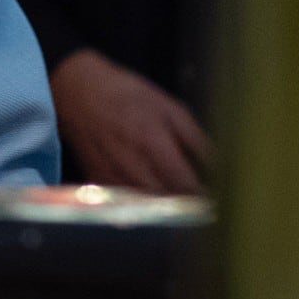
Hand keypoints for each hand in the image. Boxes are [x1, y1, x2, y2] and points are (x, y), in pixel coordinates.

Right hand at [51, 49, 206, 192]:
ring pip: (147, 206)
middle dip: (189, 204)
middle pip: (167, 200)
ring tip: (183, 202)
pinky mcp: (99, 180)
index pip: (185, 184)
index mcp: (153, 144)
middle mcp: (131, 165)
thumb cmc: (128, 96)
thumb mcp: (170, 109)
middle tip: (205, 202)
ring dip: (168, 207)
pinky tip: (154, 199)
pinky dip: (143, 205)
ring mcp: (112, 176)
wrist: (78, 92)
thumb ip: (196, 139)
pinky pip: (126, 202)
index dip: (205, 195)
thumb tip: (220, 165)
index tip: (219, 198)